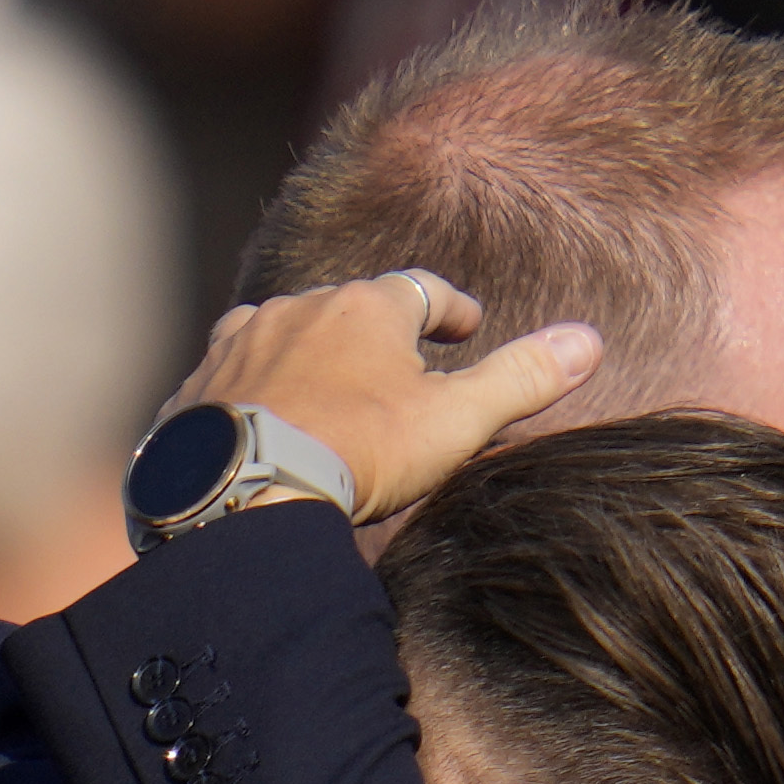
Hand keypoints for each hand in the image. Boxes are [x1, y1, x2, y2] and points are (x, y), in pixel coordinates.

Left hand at [155, 273, 601, 527]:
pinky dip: (252, 391)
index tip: (466, 325)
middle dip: (373, 332)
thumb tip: (589, 340)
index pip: (421, 290)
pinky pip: (228, 377)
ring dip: (306, 354)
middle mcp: (296, 308)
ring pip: (281, 334)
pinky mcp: (194, 386)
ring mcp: (239, 344)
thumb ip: (522, 379)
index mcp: (365, 307)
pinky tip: (260, 420)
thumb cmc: (360, 451)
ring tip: (322, 388)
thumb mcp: (458, 420)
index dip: (450, 308)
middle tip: (397, 364)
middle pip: (346, 309)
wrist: (244, 493)